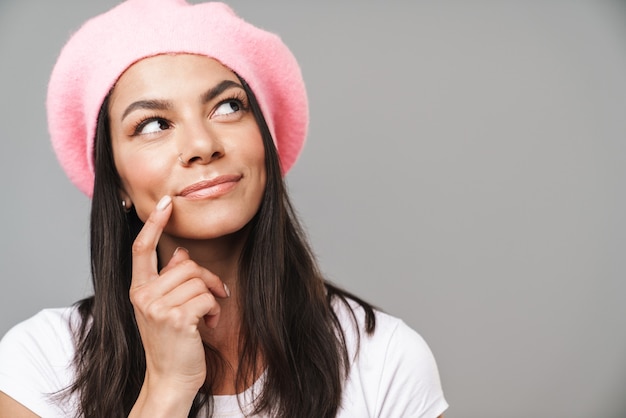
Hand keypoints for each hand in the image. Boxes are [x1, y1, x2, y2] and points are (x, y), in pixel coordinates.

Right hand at [129, 195, 229, 398]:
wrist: (170, 378)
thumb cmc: (171, 342)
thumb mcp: (164, 308)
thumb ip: (169, 279)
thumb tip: (181, 252)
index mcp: (138, 289)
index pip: (142, 248)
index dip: (153, 223)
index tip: (165, 203)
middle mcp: (143, 296)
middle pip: (186, 264)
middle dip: (207, 278)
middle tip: (215, 295)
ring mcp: (157, 308)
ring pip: (198, 280)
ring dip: (212, 297)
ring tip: (208, 315)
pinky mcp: (176, 319)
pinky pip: (207, 297)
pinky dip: (215, 310)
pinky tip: (209, 324)